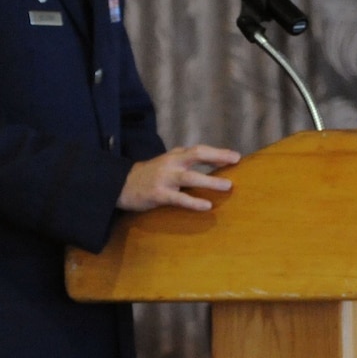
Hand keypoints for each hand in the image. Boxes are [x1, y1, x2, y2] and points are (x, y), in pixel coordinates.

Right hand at [117, 144, 241, 211]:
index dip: (218, 153)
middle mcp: (171, 163)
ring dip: (210, 181)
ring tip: (228, 186)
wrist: (120, 185)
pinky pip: (179, 199)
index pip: (199, 150)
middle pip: (196, 154)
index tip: (236, 157)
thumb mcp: (167, 162)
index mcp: (175, 156)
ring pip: (190, 177)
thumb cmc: (150, 175)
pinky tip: (207, 206)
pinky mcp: (158, 194)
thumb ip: (185, 160)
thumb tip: (210, 161)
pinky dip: (194, 202)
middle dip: (217, 156)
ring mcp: (164, 178)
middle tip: (235, 160)